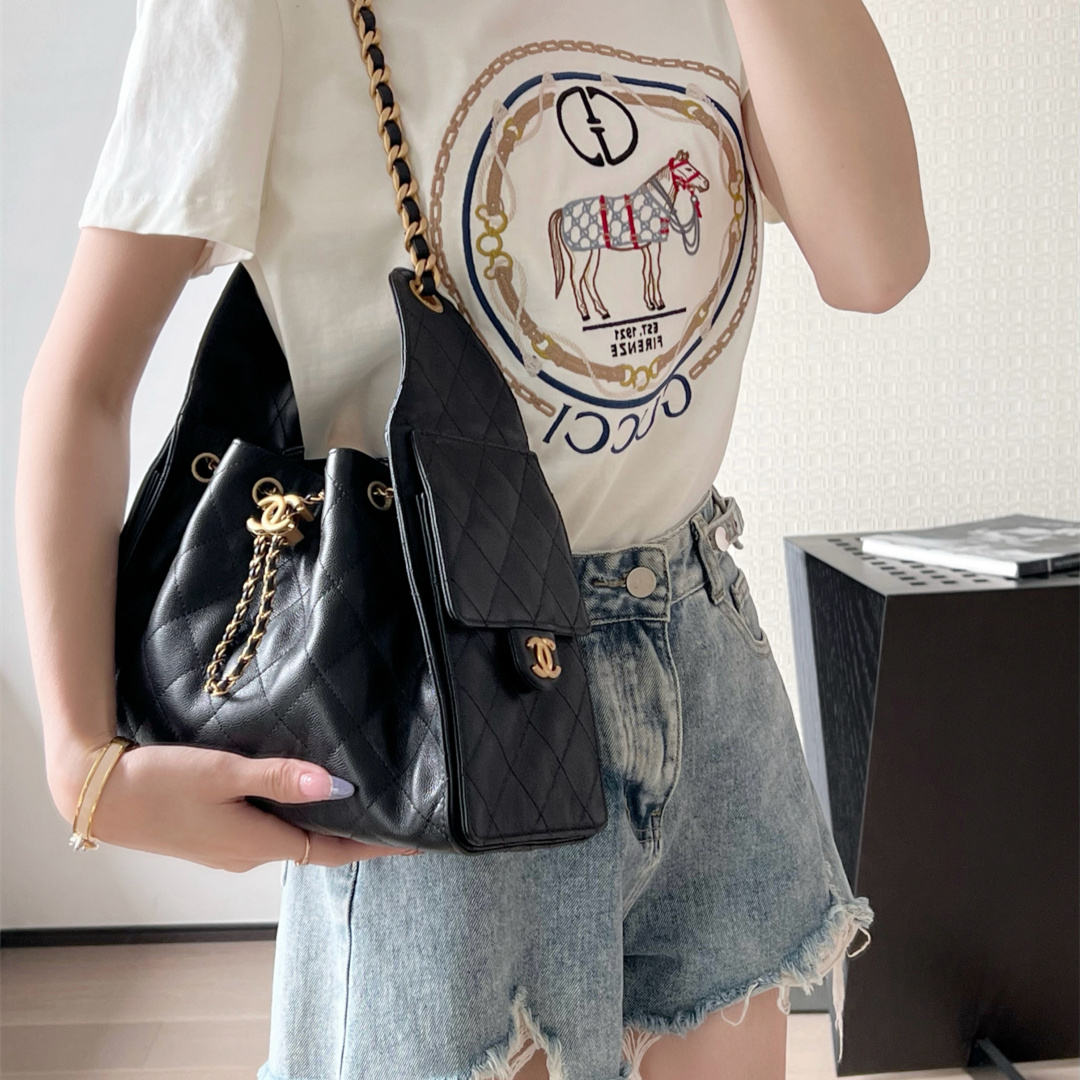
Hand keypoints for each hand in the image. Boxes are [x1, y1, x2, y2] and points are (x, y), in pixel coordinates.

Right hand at [52, 742, 420, 871]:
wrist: (97, 795)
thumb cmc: (159, 782)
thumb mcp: (223, 774)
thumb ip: (279, 778)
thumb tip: (336, 787)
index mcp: (257, 844)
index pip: (332, 852)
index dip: (374, 848)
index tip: (413, 843)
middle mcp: (248, 852)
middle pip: (316, 846)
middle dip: (357, 836)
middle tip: (394, 815)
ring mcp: (229, 846)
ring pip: (292, 836)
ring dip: (325, 825)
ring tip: (359, 802)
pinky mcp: (212, 833)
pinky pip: (268, 828)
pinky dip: (295, 816)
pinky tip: (300, 794)